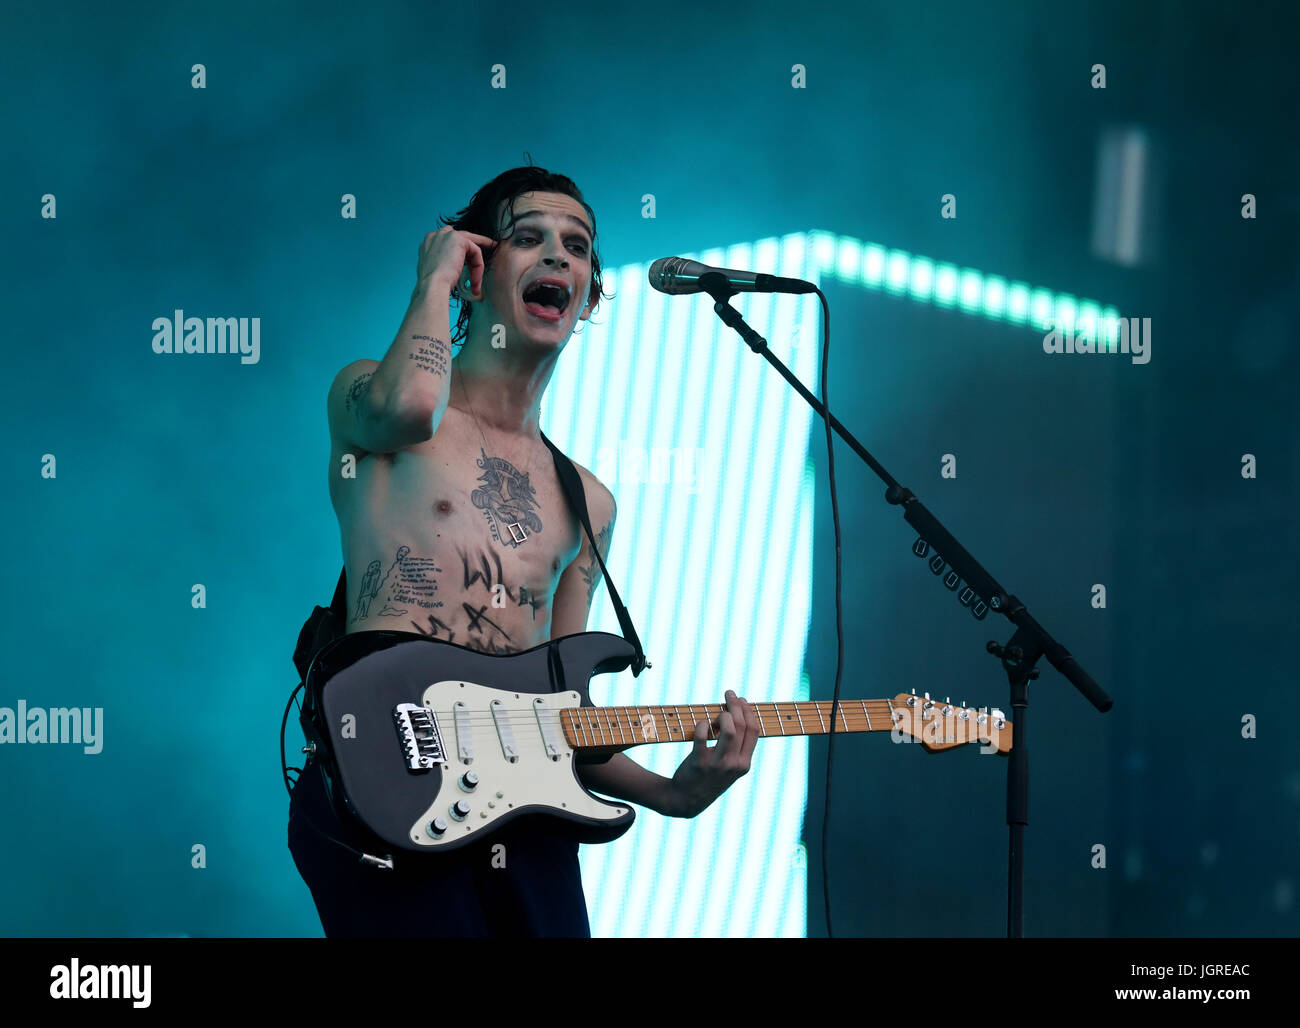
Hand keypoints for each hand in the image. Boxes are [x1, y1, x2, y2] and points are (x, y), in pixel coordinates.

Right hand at [416, 226, 496, 297]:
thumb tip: (456, 267)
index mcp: (428, 243)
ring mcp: (446, 235)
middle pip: (462, 236)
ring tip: (477, 284)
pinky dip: (478, 267)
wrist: (432, 286)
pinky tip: (475, 281)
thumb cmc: (433, 285)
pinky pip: (476, 252)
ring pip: (471, 247)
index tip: (472, 258)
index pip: (449, 241)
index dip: (462, 250)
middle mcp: (436, 235)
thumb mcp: (437, 271)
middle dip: (476, 244)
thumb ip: (444, 263)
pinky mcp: (458, 239)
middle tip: (491, 246)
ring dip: (476, 266)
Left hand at [666, 690, 758, 817]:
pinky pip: (702, 737)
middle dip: (736, 705)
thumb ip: (736, 747)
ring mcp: (717, 765)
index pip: (754, 731)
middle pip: (742, 727)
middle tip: (728, 694)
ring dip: (723, 715)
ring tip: (717, 712)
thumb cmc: (709, 778)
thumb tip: (737, 714)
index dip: (748, 711)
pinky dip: (703, 725)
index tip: (741, 700)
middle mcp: (734, 765)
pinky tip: (702, 723)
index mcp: (744, 764)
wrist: (686, 800)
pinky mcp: (699, 763)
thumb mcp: (729, 768)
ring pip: (728, 731)